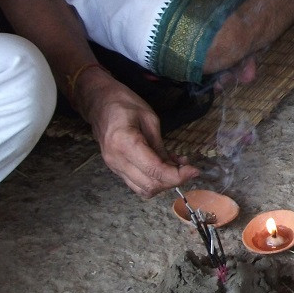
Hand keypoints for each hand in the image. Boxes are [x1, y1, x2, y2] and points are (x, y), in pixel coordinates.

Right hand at [76, 72, 198, 198]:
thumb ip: (160, 145)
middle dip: (173, 181)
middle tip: (189, 168)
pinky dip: (154, 180)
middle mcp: (117, 160)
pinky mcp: (116, 169)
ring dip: (164, 184)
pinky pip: (137, 183)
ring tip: (178, 167)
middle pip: (149, 185)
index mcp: (124, 143)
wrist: (98, 103)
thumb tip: (176, 165)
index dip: (177, 175)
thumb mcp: (149, 118)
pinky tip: (165, 167)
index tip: (195, 170)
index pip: (154, 170)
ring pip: (143, 189)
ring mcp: (114, 167)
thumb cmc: (125, 103)